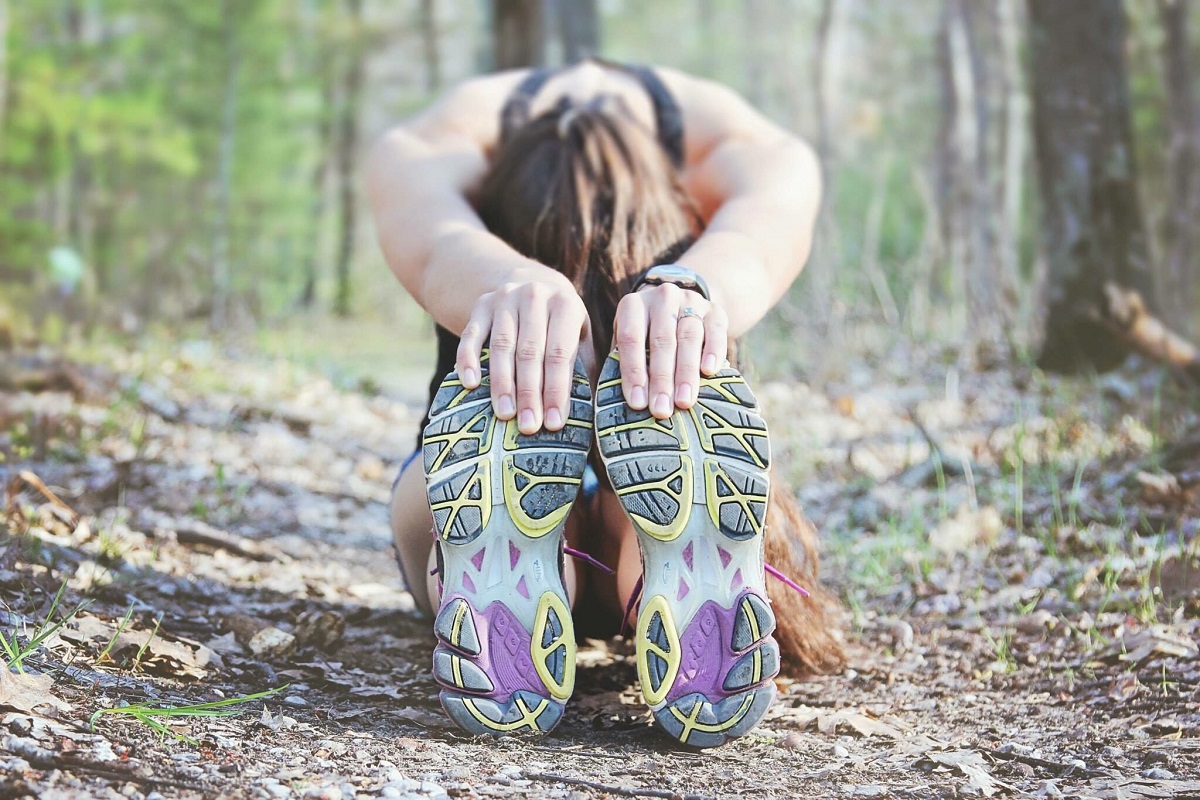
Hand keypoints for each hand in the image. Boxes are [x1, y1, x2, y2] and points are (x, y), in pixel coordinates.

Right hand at [455, 278, 589, 434]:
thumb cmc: (560, 326)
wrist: (532, 284)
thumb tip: (587, 414)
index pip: (560, 353)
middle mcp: (535, 296)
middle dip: (529, 393)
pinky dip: (468, 359)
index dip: (556, 390)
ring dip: (502, 383)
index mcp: (565, 305)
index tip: (553, 423)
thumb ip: (582, 367)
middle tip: (528, 426)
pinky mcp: (481, 305)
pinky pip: (471, 335)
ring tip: (505, 414)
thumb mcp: (579, 336)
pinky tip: (470, 384)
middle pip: (530, 351)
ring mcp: (505, 298)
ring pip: (501, 346)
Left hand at [613, 283, 728, 418]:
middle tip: (661, 410)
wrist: (681, 307)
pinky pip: (716, 331)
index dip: (634, 372)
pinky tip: (709, 372)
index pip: (631, 338)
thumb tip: (626, 403)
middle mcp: (662, 298)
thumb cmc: (647, 336)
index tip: (637, 403)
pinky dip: (713, 352)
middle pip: (662, 340)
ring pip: (689, 337)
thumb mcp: (631, 341)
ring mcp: (691, 301)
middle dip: (661, 379)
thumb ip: (624, 363)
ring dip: (686, 373)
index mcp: (633, 305)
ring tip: (684, 402)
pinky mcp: (715, 311)